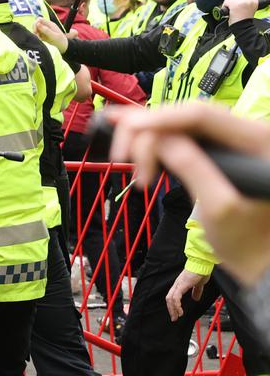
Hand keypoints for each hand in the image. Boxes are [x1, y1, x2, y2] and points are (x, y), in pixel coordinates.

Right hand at [35, 17, 69, 52]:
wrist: (63, 47)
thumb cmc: (60, 41)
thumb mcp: (53, 36)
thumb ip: (46, 30)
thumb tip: (37, 24)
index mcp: (50, 24)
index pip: (39, 19)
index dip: (36, 24)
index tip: (35, 31)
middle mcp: (46, 26)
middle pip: (36, 24)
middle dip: (34, 29)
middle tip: (36, 35)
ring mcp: (44, 30)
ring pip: (36, 29)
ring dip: (35, 34)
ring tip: (39, 39)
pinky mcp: (43, 35)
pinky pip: (37, 34)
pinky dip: (37, 37)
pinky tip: (40, 40)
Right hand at [106, 103, 269, 284]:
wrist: (258, 260)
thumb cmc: (248, 241)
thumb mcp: (219, 208)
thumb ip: (192, 168)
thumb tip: (158, 139)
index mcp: (261, 142)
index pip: (203, 115)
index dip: (161, 118)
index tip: (127, 126)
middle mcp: (248, 133)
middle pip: (188, 115)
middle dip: (148, 129)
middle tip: (120, 155)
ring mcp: (231, 141)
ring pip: (180, 124)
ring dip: (147, 137)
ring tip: (124, 158)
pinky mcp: (216, 151)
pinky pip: (182, 135)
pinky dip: (154, 138)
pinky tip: (129, 135)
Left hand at [166, 270, 207, 321]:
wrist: (202, 264)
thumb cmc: (201, 272)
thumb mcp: (198, 284)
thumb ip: (196, 291)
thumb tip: (196, 298)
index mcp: (180, 285)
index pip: (172, 297)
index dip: (173, 305)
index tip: (177, 314)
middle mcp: (177, 285)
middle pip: (169, 299)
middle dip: (171, 310)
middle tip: (174, 318)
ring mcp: (178, 284)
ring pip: (170, 299)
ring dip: (173, 309)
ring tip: (177, 316)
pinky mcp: (182, 285)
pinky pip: (176, 296)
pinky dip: (176, 305)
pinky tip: (180, 310)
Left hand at [222, 0, 258, 22]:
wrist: (243, 27)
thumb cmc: (243, 20)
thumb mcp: (250, 8)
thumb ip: (245, 1)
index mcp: (254, 0)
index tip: (238, 2)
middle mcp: (249, 0)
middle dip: (233, 1)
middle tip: (234, 9)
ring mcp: (242, 1)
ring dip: (229, 4)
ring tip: (232, 11)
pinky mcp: (234, 4)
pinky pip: (226, 2)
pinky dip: (225, 7)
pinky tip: (228, 12)